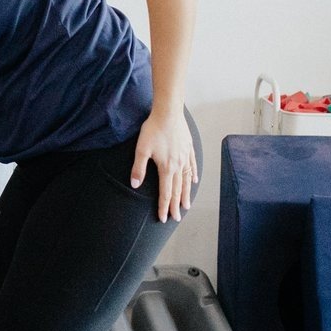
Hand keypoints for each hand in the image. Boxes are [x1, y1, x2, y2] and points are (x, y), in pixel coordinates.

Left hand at [131, 106, 198, 222]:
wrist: (169, 112)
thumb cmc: (153, 129)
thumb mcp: (141, 149)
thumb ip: (138, 168)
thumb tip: (135, 185)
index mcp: (167, 168)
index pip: (165, 192)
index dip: (164, 207)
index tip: (164, 218)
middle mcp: (178, 165)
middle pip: (178, 190)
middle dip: (176, 205)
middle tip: (177, 218)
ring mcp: (185, 157)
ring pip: (187, 180)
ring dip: (186, 194)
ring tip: (186, 205)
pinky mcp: (188, 148)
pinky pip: (192, 166)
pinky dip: (193, 175)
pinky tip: (194, 181)